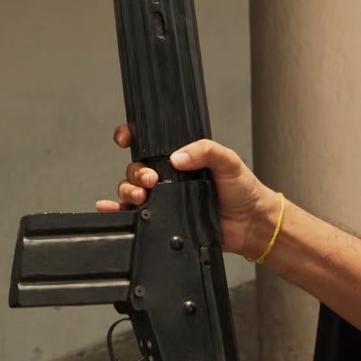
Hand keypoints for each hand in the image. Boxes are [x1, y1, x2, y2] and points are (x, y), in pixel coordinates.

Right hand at [97, 125, 281, 259]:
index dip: (131, 136)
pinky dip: (117, 210)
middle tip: (151, 179)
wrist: (251, 224)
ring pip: (132, 189)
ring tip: (140, 196)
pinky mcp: (163, 220)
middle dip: (136, 172)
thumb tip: (177, 157)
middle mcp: (168, 177)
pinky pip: (133, 215)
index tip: (125, 137)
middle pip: (136, 168)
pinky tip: (109, 208)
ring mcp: (164, 199)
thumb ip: (204, 151)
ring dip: (128, 190)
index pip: (149, 143)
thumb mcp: (227, 160)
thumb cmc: (243, 189)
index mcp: (180, 158)